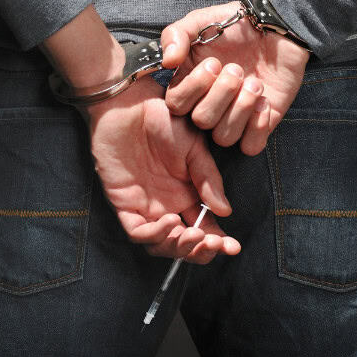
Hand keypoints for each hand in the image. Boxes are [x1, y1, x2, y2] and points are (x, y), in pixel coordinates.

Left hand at [83, 78, 241, 263]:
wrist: (132, 105)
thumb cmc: (164, 120)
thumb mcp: (196, 150)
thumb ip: (209, 180)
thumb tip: (226, 211)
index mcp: (188, 195)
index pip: (205, 228)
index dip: (218, 243)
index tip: (233, 247)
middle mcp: (168, 206)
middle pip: (183, 244)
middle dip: (199, 251)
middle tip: (212, 243)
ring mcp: (146, 207)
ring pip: (161, 244)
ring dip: (179, 246)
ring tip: (193, 234)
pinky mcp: (124, 204)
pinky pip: (137, 232)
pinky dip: (155, 235)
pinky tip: (171, 221)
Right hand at [160, 1, 310, 154]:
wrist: (275, 27)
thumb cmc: (235, 25)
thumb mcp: (201, 21)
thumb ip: (176, 35)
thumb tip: (168, 62)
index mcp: (190, 85)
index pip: (176, 105)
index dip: (194, 89)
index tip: (213, 64)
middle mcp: (209, 105)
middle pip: (201, 121)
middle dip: (222, 94)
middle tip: (237, 70)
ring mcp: (234, 117)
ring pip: (224, 137)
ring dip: (241, 108)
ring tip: (255, 84)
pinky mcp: (259, 125)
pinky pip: (251, 146)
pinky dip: (258, 127)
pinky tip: (265, 103)